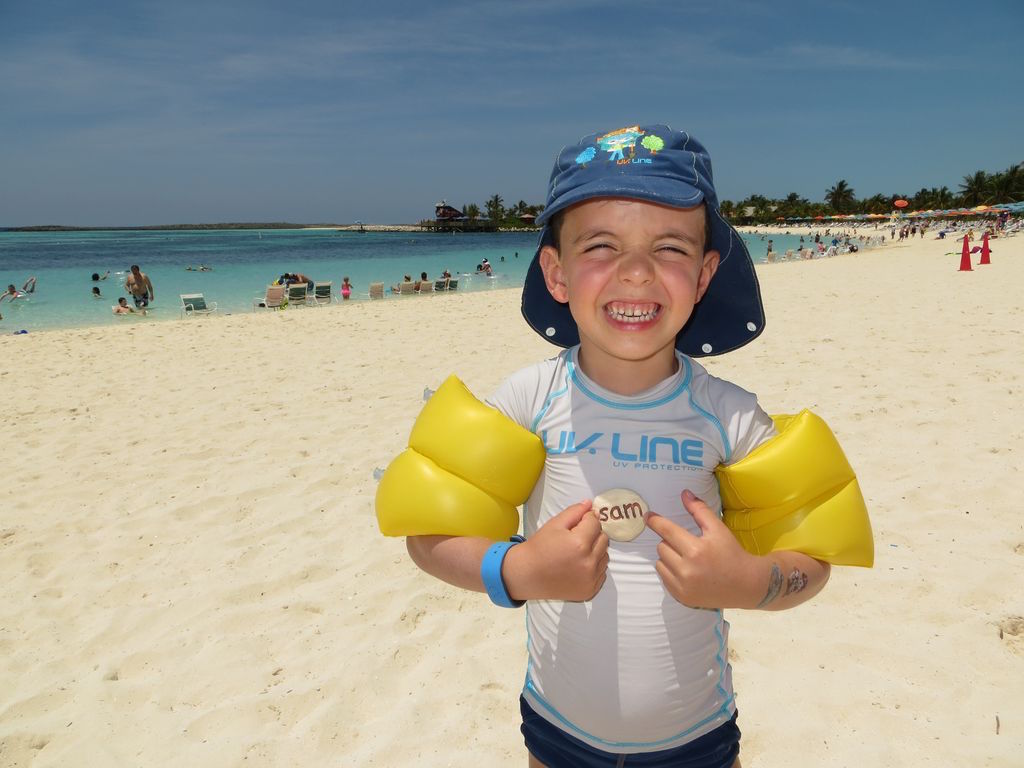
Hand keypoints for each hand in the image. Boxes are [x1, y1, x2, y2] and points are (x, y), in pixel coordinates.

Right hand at [505, 500, 608, 601]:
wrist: (526, 575)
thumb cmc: (539, 547)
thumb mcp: (554, 524)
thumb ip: (575, 512)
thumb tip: (590, 504)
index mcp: (580, 544)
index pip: (596, 523)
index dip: (586, 519)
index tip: (577, 523)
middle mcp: (588, 562)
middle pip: (604, 539)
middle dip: (593, 534)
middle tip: (576, 537)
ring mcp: (590, 579)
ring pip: (605, 555)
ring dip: (595, 550)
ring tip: (577, 552)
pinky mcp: (590, 590)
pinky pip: (602, 572)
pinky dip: (594, 566)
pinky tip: (578, 565)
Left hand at [646, 489, 761, 608]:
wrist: (746, 585)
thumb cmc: (732, 553)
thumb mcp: (718, 529)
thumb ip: (699, 510)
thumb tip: (684, 493)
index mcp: (696, 549)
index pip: (667, 531)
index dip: (655, 521)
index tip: (647, 516)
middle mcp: (687, 569)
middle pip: (662, 546)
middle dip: (671, 542)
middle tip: (688, 544)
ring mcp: (683, 586)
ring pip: (660, 562)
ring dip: (669, 557)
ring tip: (688, 559)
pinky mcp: (682, 597)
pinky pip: (663, 577)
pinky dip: (670, 572)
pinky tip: (687, 571)